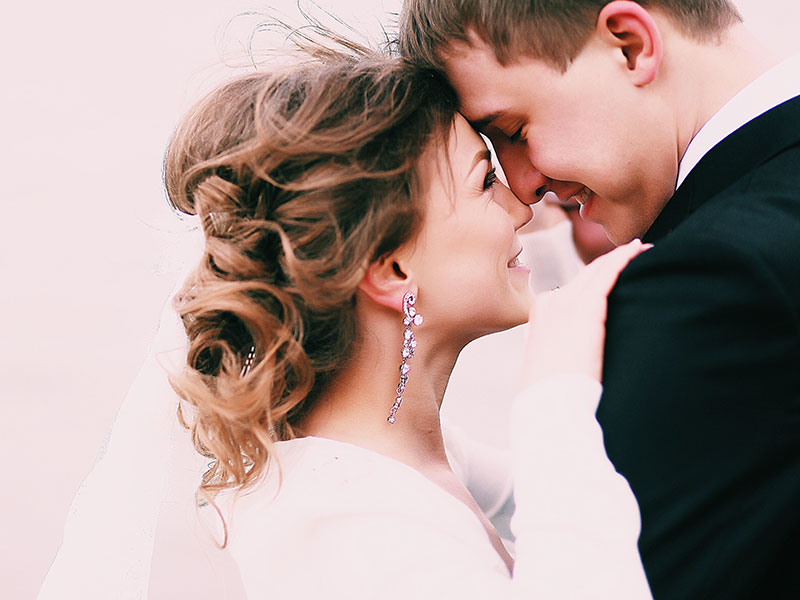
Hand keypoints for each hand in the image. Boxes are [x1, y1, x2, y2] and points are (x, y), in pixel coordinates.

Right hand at [523, 239, 650, 385]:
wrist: (550, 405)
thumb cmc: (554, 394)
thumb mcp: (554, 361)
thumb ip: (569, 343)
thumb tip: (587, 346)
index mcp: (542, 313)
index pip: (574, 286)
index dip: (597, 274)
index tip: (617, 269)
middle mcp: (552, 302)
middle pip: (586, 273)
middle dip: (611, 260)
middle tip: (636, 251)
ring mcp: (567, 303)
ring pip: (599, 270)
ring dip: (622, 257)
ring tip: (642, 250)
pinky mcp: (586, 309)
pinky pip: (608, 276)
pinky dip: (624, 260)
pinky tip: (640, 253)